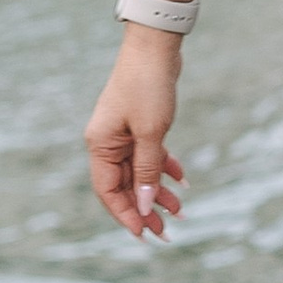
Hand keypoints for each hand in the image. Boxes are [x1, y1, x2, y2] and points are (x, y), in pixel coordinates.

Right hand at [86, 31, 186, 239]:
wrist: (156, 47)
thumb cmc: (148, 87)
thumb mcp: (151, 134)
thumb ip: (148, 171)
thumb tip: (146, 206)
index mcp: (100, 146)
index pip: (109, 191)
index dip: (126, 215)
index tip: (144, 235)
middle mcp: (108, 142)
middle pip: (125, 186)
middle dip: (145, 210)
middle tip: (166, 233)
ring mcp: (123, 133)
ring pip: (140, 172)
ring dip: (159, 191)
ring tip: (181, 212)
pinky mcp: (140, 125)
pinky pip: (150, 155)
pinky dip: (165, 167)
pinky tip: (182, 181)